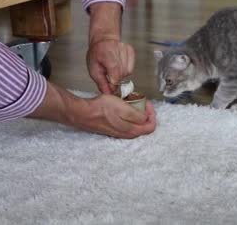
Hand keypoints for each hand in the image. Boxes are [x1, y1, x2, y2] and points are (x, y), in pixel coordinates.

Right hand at [29, 83, 155, 138]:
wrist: (83, 113)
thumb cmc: (101, 110)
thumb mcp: (123, 109)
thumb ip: (137, 115)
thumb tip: (146, 118)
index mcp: (132, 130)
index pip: (151, 126)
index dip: (152, 114)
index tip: (147, 104)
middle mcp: (127, 134)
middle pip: (143, 126)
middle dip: (145, 113)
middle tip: (141, 102)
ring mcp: (119, 132)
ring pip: (135, 124)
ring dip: (137, 113)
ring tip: (132, 103)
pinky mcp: (113, 128)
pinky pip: (126, 123)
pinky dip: (128, 115)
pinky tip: (123, 106)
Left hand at [87, 2, 133, 93]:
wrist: (103, 40)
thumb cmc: (97, 55)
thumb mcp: (93, 69)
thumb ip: (101, 82)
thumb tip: (109, 93)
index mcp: (106, 53)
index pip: (115, 72)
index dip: (113, 82)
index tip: (110, 85)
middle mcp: (117, 49)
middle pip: (122, 73)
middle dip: (116, 78)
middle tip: (109, 74)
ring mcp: (125, 49)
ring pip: (128, 71)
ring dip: (121, 74)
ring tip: (113, 68)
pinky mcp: (131, 50)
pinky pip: (131, 67)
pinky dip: (126, 69)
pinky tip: (119, 65)